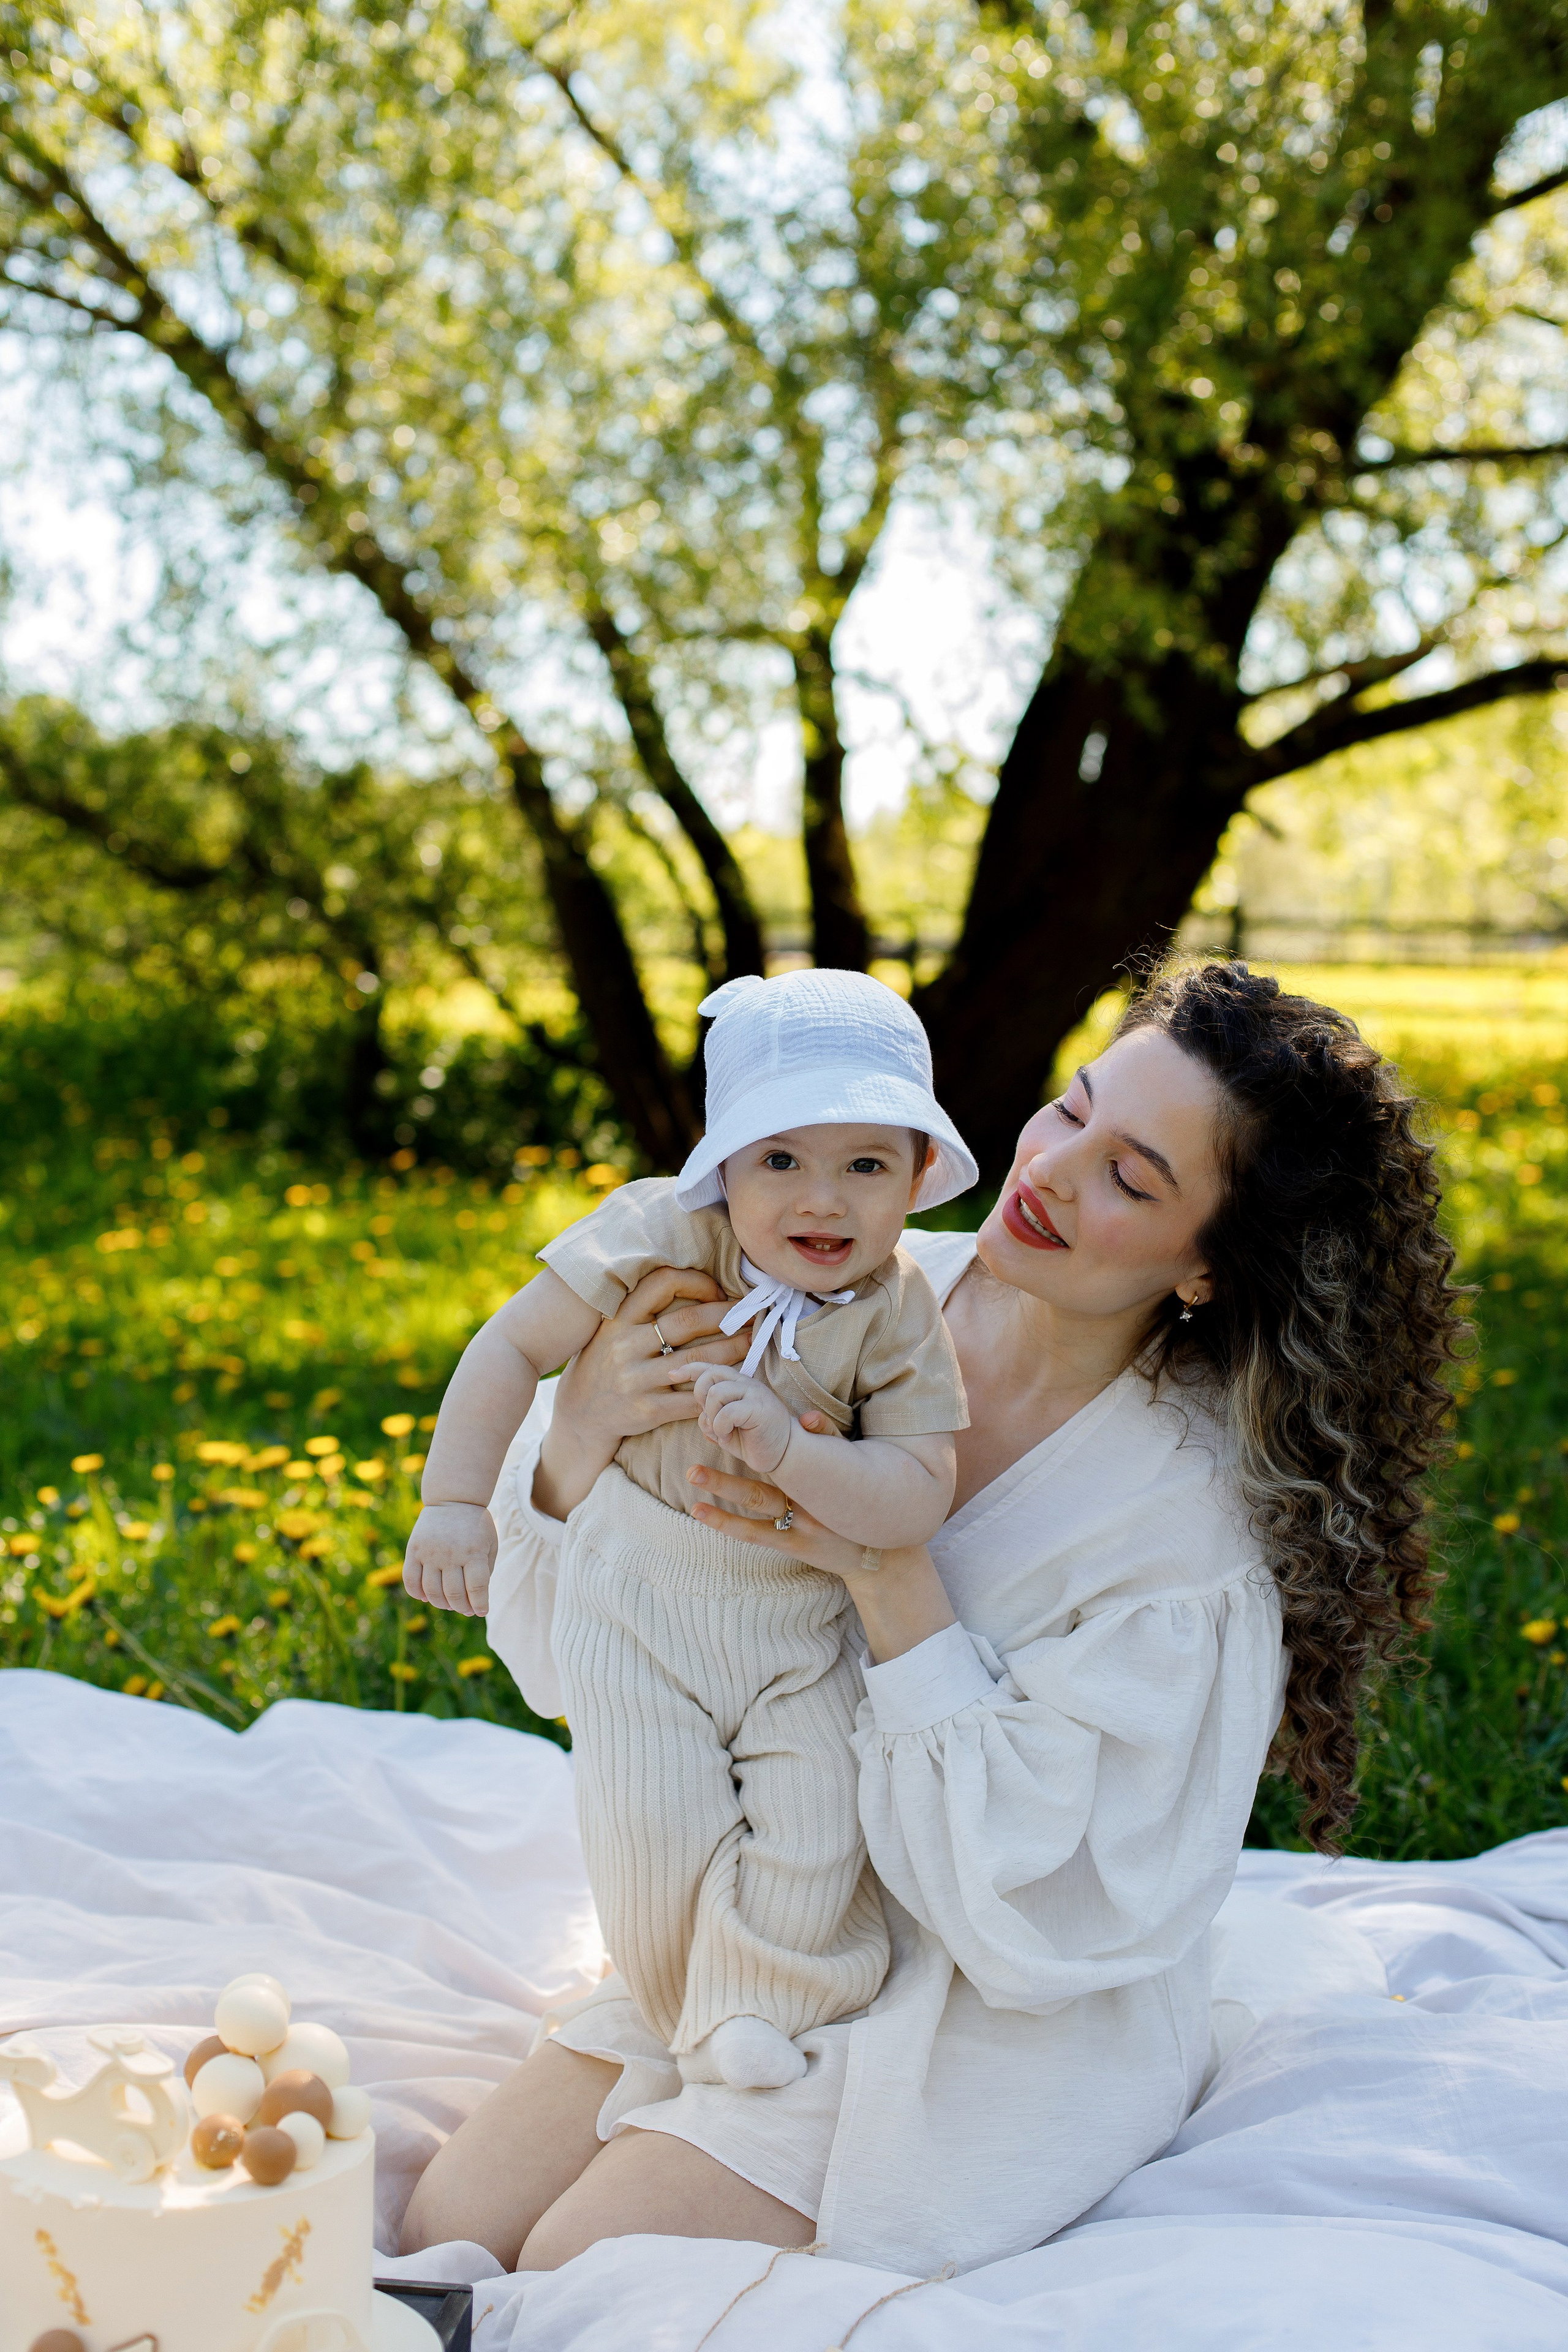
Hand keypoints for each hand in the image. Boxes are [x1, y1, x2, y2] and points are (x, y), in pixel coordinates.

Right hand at [404, 1501, 495, 1616]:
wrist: (453, 1499)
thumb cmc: (476, 1526)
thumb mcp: (490, 1544)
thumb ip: (486, 1572)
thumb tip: (475, 1601)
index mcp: (474, 1553)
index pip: (477, 1588)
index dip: (480, 1605)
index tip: (481, 1611)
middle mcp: (451, 1554)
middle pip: (454, 1593)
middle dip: (462, 1607)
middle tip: (466, 1609)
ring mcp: (430, 1552)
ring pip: (432, 1591)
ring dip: (442, 1603)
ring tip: (449, 1603)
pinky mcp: (414, 1550)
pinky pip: (410, 1580)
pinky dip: (417, 1594)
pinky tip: (426, 1597)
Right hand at [533, 1267, 750, 1521]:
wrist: (577, 1418)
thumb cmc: (601, 1368)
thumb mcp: (607, 1331)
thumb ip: (638, 1311)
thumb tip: (687, 1283)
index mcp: (617, 1319)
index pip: (661, 1284)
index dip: (697, 1282)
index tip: (718, 1290)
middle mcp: (625, 1345)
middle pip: (688, 1321)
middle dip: (727, 1316)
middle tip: (753, 1313)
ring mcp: (635, 1379)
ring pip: (697, 1360)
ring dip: (733, 1350)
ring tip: (753, 1342)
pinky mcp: (646, 1410)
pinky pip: (691, 1398)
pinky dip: (717, 1388)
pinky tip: (735, 1382)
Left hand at [688, 1411, 959, 1662]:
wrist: (879, 1557)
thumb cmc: (858, 1502)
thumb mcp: (851, 1468)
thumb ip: (829, 1440)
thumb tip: (805, 1416)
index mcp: (821, 1474)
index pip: (788, 1448)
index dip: (760, 1432)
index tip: (730, 1415)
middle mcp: (810, 1497)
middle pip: (768, 1471)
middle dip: (734, 1457)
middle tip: (703, 1438)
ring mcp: (800, 1523)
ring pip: (757, 1502)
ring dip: (723, 1487)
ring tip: (692, 1473)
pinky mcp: (793, 1545)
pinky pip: (755, 1533)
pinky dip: (726, 1522)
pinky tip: (699, 1510)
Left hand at [689, 1364, 792, 1475]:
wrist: (784, 1454)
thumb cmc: (753, 1440)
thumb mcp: (725, 1425)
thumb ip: (711, 1414)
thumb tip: (698, 1412)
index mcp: (737, 1384)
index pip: (710, 1367)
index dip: (689, 1368)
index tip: (672, 1375)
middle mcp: (746, 1384)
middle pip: (709, 1376)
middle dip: (700, 1398)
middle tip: (710, 1418)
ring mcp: (754, 1394)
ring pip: (716, 1393)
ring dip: (712, 1416)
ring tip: (721, 1432)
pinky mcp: (759, 1408)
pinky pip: (727, 1412)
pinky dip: (721, 1427)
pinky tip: (728, 1437)